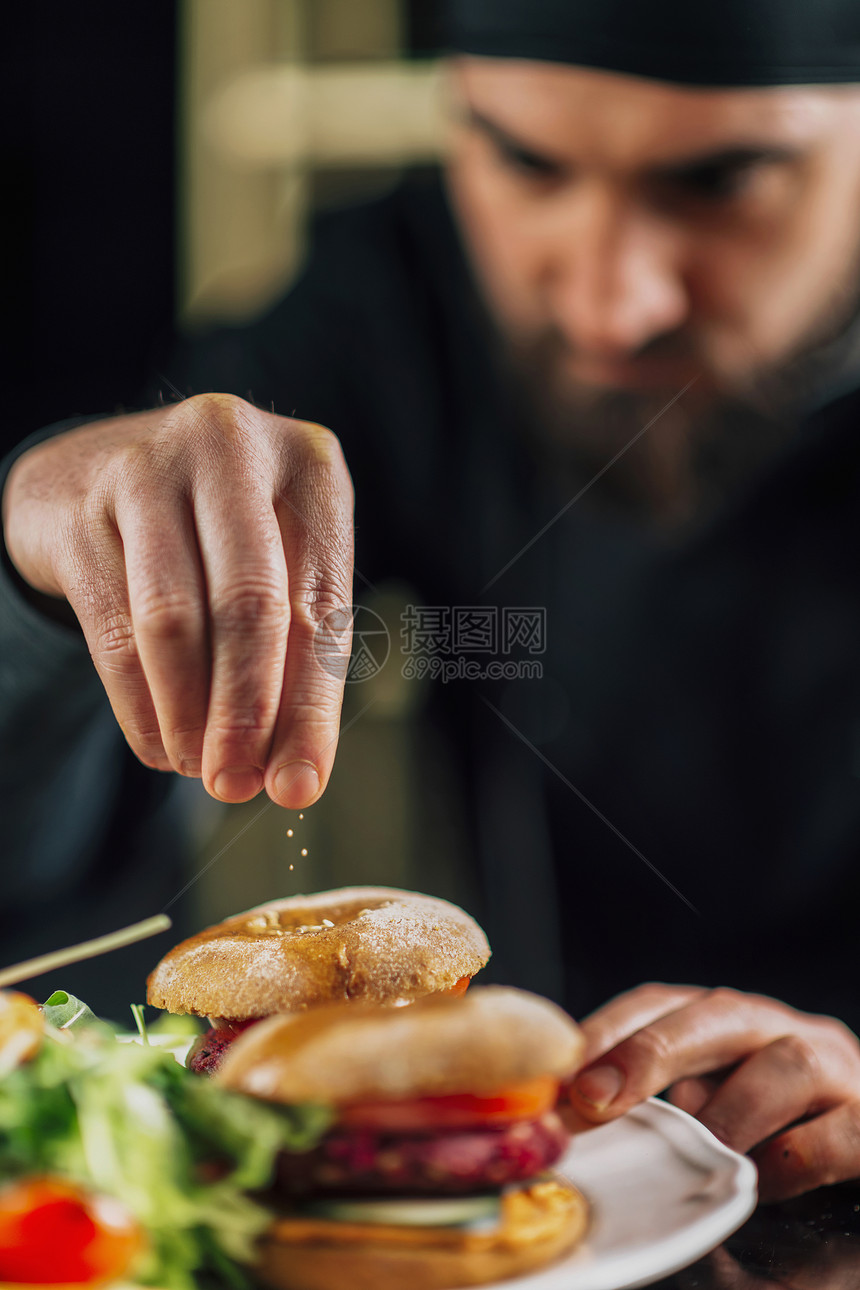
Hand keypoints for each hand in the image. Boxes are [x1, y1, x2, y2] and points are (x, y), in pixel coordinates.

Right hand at [2, 394, 353, 806]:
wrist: (97, 474)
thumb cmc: (218, 535)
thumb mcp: (280, 568)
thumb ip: (297, 656)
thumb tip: (292, 773)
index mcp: (310, 463)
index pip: (321, 602)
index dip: (312, 706)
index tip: (300, 785)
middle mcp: (231, 446)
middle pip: (248, 604)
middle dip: (245, 714)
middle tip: (237, 787)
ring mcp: (147, 469)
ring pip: (172, 621)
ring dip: (187, 715)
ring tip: (199, 768)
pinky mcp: (80, 510)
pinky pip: (113, 629)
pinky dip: (138, 704)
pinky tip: (159, 744)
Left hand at [560, 983, 859, 1201]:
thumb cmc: (783, 1118)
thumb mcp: (714, 1095)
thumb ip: (659, 1099)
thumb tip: (574, 1116)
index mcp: (727, 1019)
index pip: (658, 1003)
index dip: (605, 1032)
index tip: (556, 1075)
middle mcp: (776, 1028)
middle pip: (715, 1016)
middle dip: (649, 1053)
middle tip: (594, 1098)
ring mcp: (832, 1068)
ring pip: (784, 1065)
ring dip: (730, 1114)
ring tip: (701, 1152)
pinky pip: (833, 1135)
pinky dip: (792, 1160)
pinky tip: (768, 1179)